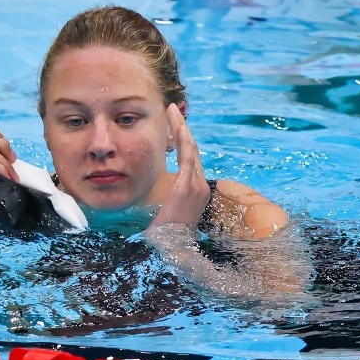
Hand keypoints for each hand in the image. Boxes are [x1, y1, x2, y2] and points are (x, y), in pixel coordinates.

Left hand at [152, 104, 210, 226]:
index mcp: (197, 191)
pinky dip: (183, 140)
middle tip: (172, 111)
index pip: (191, 159)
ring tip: (172, 112)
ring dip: (181, 128)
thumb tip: (159, 189)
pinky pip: (187, 157)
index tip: (175, 126)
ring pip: (190, 149)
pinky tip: (177, 127)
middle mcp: (200, 186)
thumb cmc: (168, 235)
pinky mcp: (187, 187)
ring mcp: (196, 186)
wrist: (173, 249)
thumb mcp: (170, 211)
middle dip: (182, 128)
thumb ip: (169, 197)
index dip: (183, 141)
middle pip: (192, 149)